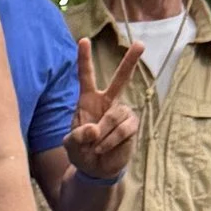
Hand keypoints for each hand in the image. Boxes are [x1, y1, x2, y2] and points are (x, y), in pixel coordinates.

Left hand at [66, 41, 142, 182]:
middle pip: (120, 79)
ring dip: (103, 133)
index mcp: (88, 100)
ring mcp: (121, 113)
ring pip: (116, 115)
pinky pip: (124, 129)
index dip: (84, 59)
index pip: (86, 76)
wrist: (95, 170)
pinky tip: (103, 148)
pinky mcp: (131, 126)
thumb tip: (95, 129)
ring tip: (95, 147)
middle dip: (130, 61)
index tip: (84, 40)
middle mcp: (107, 102)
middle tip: (140, 44)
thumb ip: (77, 136)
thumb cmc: (81, 152)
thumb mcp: (70, 145)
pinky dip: (111, 140)